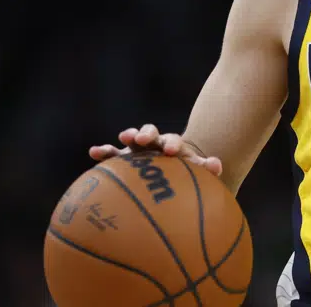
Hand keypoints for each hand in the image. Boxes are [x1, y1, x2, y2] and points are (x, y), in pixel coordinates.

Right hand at [89, 124, 222, 176]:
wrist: (172, 176)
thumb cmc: (184, 177)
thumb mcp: (196, 174)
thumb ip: (205, 169)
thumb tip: (216, 165)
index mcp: (173, 147)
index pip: (173, 141)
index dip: (172, 144)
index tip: (171, 151)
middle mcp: (155, 144)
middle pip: (151, 134)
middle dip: (147, 134)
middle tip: (143, 139)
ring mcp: (138, 150)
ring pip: (132, 139)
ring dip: (128, 136)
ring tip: (123, 138)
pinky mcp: (122, 159)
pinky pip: (111, 154)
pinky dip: (104, 151)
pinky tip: (93, 151)